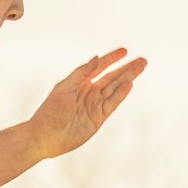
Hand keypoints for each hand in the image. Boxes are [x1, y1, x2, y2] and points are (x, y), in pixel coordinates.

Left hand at [28, 49, 146, 159]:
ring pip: (115, 89)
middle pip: (112, 77)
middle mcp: (89, 92)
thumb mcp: (64, 88)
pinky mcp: (98, 118)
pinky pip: (112, 104)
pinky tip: (129, 85)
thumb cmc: (49, 111)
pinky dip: (121, 94)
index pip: (99, 67)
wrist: (44, 136)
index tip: (124, 50)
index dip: (111, 58)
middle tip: (142, 59)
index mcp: (79, 83)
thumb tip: (96, 58)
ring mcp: (94, 105)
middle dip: (126, 68)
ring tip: (141, 68)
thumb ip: (81, 73)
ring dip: (128, 78)